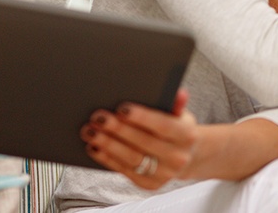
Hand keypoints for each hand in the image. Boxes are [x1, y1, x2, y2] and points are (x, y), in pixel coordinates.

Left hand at [82, 89, 198, 189]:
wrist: (186, 157)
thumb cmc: (177, 130)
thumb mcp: (181, 115)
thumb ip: (176, 104)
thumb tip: (179, 93)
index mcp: (187, 135)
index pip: (163, 125)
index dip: (142, 117)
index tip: (121, 108)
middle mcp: (178, 157)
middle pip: (143, 142)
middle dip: (118, 129)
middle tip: (98, 117)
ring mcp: (164, 174)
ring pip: (131, 158)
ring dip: (107, 144)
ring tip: (90, 131)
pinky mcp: (149, 184)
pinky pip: (124, 170)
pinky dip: (107, 158)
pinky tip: (94, 147)